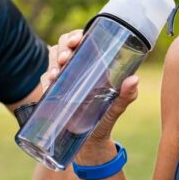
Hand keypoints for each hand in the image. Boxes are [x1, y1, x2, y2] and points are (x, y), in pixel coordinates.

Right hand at [42, 29, 139, 151]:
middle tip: (65, 59)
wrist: (89, 144)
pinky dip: (45, 79)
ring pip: (52, 58)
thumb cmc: (105, 120)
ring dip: (53, 61)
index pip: (83, 40)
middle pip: (64, 45)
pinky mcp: (53, 91)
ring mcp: (63, 78)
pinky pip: (44, 79)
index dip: (76, 35)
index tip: (76, 41)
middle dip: (62, 48)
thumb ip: (126, 96)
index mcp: (94, 64)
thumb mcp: (117, 108)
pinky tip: (50, 83)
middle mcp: (77, 67)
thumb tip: (134, 79)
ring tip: (57, 73)